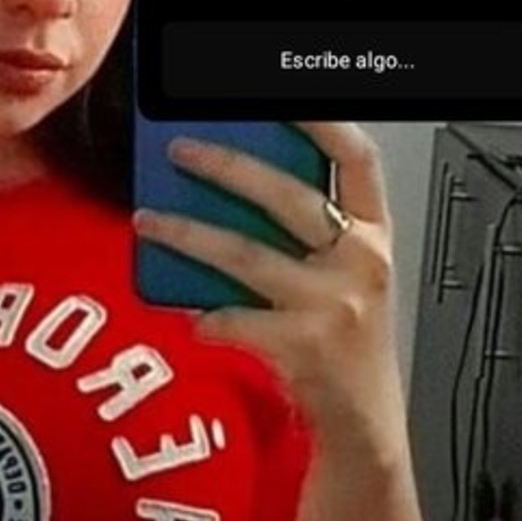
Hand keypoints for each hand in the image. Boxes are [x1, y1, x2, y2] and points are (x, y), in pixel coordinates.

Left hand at [133, 120, 406, 453]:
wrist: (364, 425)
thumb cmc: (344, 344)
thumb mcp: (343, 280)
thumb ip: (304, 239)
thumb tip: (226, 193)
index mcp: (374, 235)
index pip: (358, 159)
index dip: (322, 122)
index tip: (279, 95)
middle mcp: (361, 263)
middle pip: (289, 196)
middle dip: (228, 166)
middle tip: (181, 149)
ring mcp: (335, 305)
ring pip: (246, 255)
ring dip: (188, 234)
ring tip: (147, 220)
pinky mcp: (305, 345)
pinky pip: (233, 318)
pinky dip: (201, 313)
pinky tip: (181, 310)